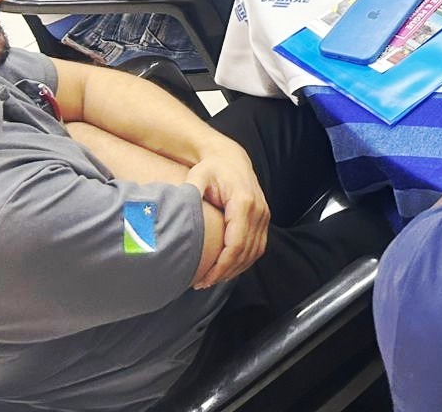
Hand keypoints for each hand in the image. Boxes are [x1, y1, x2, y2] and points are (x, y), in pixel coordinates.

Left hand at [186, 146, 270, 287]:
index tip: (203, 278)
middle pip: (245, 253)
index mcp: (243, 203)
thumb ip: (190, 193)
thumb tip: (177, 212)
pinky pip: (258, 247)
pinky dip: (244, 261)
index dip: (220, 266)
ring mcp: (264, 215)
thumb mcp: (198, 176)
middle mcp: (259, 210)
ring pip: (254, 253)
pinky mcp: (264, 219)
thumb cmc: (213, 168)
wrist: (231, 158)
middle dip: (224, 272)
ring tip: (212, 279)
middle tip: (202, 283)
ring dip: (235, 269)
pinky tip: (227, 268)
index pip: (236, 244)